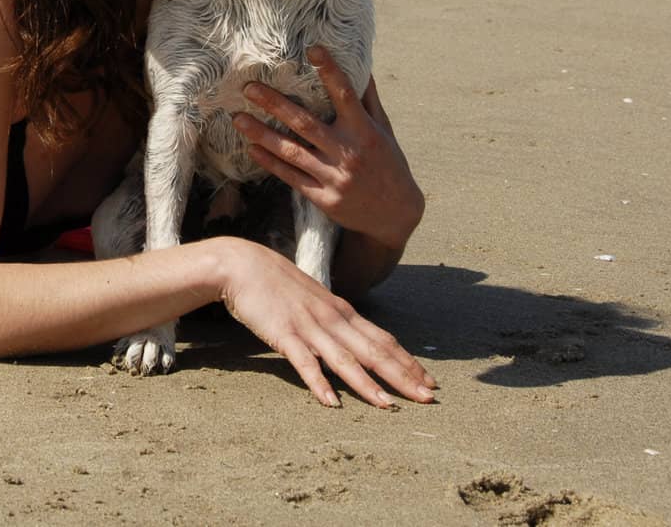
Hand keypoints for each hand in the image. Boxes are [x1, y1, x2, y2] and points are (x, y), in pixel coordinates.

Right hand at [215, 236, 435, 407]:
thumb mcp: (313, 296)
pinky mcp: (283, 334)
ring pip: (344, 359)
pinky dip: (319, 383)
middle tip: (428, 398)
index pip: (382, 339)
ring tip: (389, 406)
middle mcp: (331, 318)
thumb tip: (350, 332)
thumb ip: (332, 315)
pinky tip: (332, 402)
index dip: (407, 361)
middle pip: (373, 351)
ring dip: (368, 384)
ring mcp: (308, 326)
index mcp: (340, 310)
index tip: (428, 380)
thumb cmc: (276, 281)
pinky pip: (304, 362)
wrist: (241, 263)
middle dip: (402, 376)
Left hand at [232, 48, 422, 250]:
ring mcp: (334, 177)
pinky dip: (271, 163)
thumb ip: (369, 100)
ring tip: (238, 119)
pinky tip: (252, 148)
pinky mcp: (323, 198)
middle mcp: (348, 152)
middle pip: (306, 123)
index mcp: (364, 131)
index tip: (313, 49)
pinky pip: (292, 177)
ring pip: (292, 152)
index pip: (345, 95)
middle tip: (249, 87)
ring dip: (262, 134)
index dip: (330, 71)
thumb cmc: (388, 164)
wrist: (394, 215)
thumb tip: (362, 66)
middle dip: (275, 104)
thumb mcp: (384, 131)